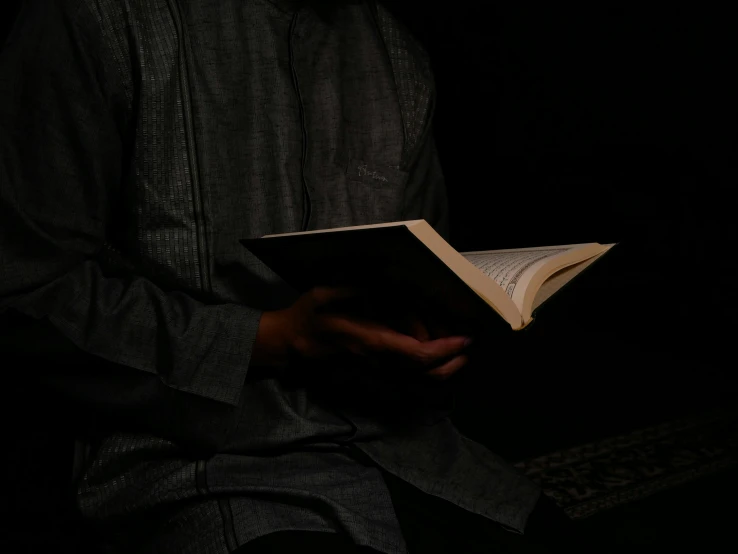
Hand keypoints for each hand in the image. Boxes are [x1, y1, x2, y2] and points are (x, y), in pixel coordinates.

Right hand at [252, 287, 471, 379]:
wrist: (289, 346)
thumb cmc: (307, 316)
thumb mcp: (325, 293)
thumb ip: (355, 287)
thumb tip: (386, 280)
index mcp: (369, 341)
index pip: (416, 354)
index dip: (445, 348)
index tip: (465, 336)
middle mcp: (377, 363)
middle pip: (426, 374)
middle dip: (453, 361)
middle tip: (470, 344)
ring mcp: (376, 374)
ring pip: (419, 383)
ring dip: (445, 370)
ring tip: (460, 353)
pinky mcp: (373, 377)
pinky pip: (409, 384)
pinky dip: (429, 376)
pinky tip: (438, 362)